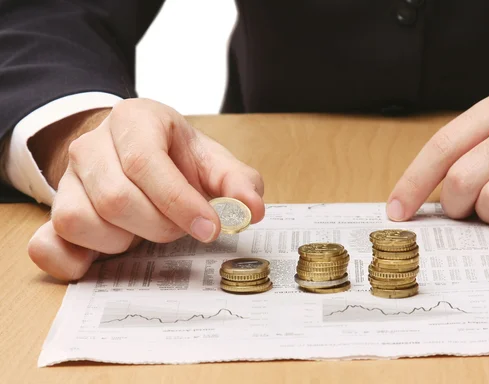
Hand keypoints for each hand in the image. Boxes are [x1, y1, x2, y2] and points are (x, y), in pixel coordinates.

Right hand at [28, 98, 264, 280]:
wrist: (134, 152)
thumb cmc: (176, 158)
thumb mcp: (211, 161)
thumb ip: (238, 183)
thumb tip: (251, 210)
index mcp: (134, 121)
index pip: (145, 163)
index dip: (180, 202)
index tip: (211, 228)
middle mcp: (91, 146)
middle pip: (116, 199)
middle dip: (159, 226)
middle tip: (181, 228)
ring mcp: (66, 180)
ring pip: (81, 222)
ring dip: (124, 241)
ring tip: (146, 230)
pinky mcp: (53, 212)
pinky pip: (47, 244)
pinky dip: (74, 261)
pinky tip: (105, 257)